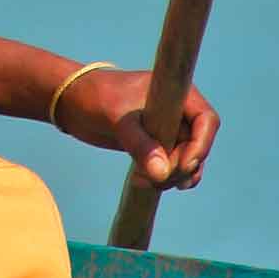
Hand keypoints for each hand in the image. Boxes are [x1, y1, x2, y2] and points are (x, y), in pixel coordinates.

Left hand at [51, 64, 217, 188]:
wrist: (72, 100)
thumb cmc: (96, 97)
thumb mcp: (118, 119)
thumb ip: (140, 145)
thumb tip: (162, 174)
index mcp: (176, 94)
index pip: (206, 120)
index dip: (202, 145)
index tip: (185, 165)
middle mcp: (177, 112)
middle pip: (197, 146)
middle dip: (181, 167)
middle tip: (157, 179)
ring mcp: (168, 129)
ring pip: (186, 160)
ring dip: (172, 176)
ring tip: (145, 182)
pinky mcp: (156, 144)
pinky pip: (171, 165)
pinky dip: (163, 177)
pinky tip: (145, 183)